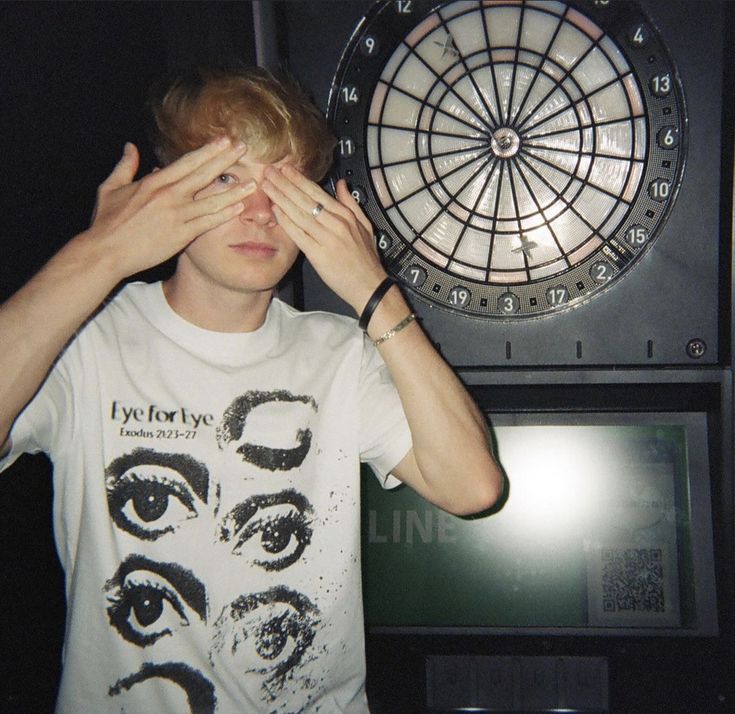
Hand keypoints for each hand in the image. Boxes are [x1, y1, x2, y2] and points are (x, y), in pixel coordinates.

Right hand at [83, 138, 254, 279]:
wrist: (105, 252)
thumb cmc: (106, 223)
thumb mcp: (110, 188)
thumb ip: (125, 166)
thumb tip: (131, 147)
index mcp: (154, 182)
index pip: (187, 162)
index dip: (208, 151)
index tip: (223, 141)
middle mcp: (168, 195)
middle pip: (203, 174)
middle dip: (225, 159)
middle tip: (243, 147)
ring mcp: (176, 215)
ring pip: (211, 199)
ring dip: (234, 190)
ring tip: (253, 183)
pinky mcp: (181, 235)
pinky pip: (208, 222)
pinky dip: (224, 214)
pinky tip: (239, 208)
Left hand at [261, 165, 386, 313]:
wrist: (370, 287)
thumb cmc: (366, 260)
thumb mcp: (366, 226)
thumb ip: (351, 204)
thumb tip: (341, 184)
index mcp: (346, 216)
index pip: (318, 193)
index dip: (299, 180)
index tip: (285, 168)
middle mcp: (336, 224)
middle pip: (305, 200)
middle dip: (285, 184)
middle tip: (268, 171)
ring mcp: (327, 239)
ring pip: (299, 214)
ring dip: (280, 198)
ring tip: (266, 186)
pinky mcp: (319, 256)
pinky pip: (298, 235)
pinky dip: (286, 221)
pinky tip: (275, 210)